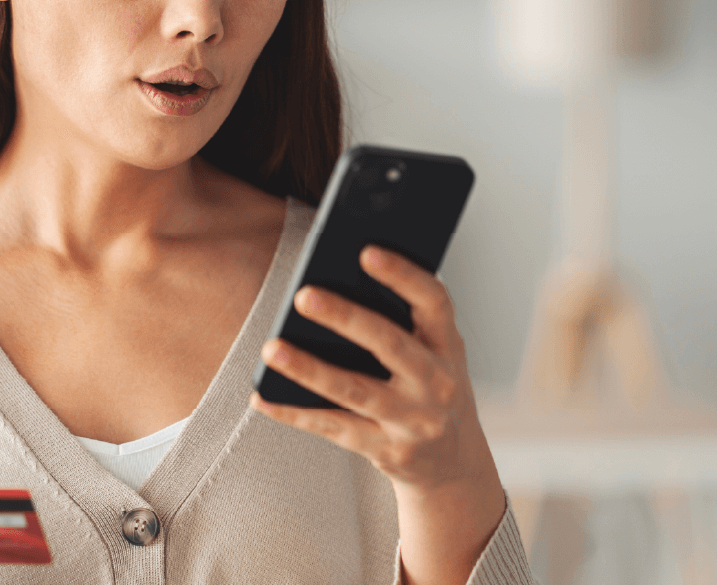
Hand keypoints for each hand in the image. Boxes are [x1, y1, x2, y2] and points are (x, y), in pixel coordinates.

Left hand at [250, 245, 504, 584]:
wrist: (453, 464)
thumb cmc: (430, 390)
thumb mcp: (435, 355)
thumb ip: (400, 323)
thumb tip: (332, 284)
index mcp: (449, 346)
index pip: (433, 302)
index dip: (403, 276)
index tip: (366, 252)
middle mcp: (437, 383)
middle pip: (389, 345)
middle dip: (346, 318)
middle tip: (304, 296)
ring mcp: (413, 422)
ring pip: (355, 391)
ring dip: (310, 370)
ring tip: (272, 349)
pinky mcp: (388, 451)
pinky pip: (334, 428)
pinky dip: (295, 413)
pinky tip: (263, 396)